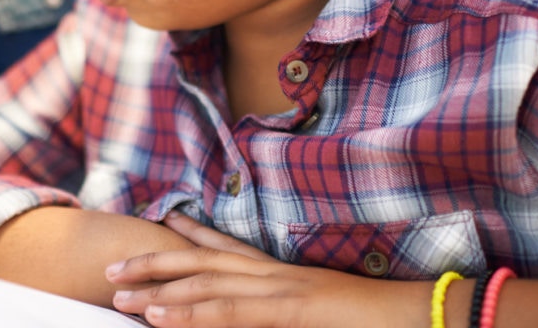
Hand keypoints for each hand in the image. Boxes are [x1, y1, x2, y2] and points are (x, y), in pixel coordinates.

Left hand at [105, 211, 427, 327]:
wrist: (424, 314)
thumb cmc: (379, 319)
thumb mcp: (325, 311)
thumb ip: (295, 306)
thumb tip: (282, 309)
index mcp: (287, 273)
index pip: (231, 247)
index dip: (194, 233)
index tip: (164, 220)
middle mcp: (277, 274)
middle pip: (204, 262)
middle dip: (155, 264)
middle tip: (112, 269)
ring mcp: (282, 290)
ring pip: (205, 285)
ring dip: (157, 290)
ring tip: (118, 295)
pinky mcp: (290, 311)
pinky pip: (230, 312)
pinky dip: (191, 313)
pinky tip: (159, 316)